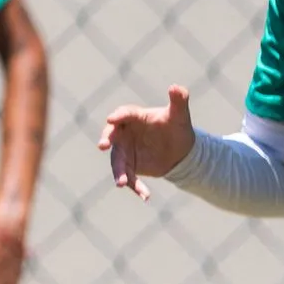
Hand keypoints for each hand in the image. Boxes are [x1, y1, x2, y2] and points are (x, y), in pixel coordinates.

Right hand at [98, 85, 196, 200]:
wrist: (180, 150)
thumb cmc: (176, 127)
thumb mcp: (179, 116)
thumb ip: (179, 101)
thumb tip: (177, 87)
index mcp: (134, 117)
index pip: (123, 114)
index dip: (117, 116)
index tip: (111, 119)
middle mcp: (125, 133)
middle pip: (112, 137)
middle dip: (107, 140)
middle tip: (103, 146)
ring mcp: (125, 151)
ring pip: (118, 162)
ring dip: (119, 172)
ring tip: (122, 183)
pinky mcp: (129, 167)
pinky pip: (129, 178)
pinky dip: (136, 187)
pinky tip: (146, 196)